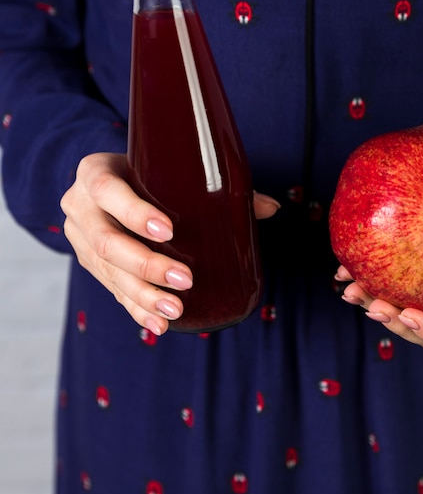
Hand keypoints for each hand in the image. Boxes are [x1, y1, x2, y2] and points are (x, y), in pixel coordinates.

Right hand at [61, 152, 278, 334]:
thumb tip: (271, 207)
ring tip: (175, 309)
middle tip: (184, 280)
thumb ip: (220, 185)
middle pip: (106, 241)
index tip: (168, 231)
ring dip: (143, 294)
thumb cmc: (147, 172)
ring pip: (106, 272)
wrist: (106, 183)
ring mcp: (79, 238)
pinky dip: (135, 308)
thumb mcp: (168, 169)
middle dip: (147, 264)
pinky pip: (109, 289)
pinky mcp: (88, 264)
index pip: (107, 191)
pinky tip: (157, 324)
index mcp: (95, 173)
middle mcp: (79, 206)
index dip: (134, 212)